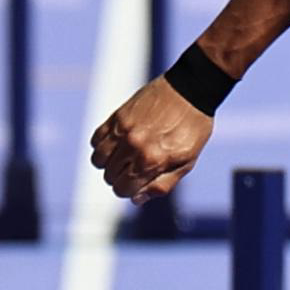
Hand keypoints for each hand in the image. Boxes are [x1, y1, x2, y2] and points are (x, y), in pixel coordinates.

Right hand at [89, 77, 211, 203]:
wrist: (191, 90)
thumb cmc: (193, 129)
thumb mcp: (187, 162)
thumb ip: (162, 185)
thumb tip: (136, 199)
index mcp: (152, 161)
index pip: (122, 189)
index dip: (129, 191)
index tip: (137, 183)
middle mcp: (133, 145)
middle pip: (109, 176)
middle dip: (120, 178)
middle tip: (134, 169)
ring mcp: (123, 129)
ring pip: (98, 159)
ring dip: (108, 163)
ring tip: (123, 157)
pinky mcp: (118, 115)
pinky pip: (96, 138)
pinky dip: (102, 145)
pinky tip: (117, 143)